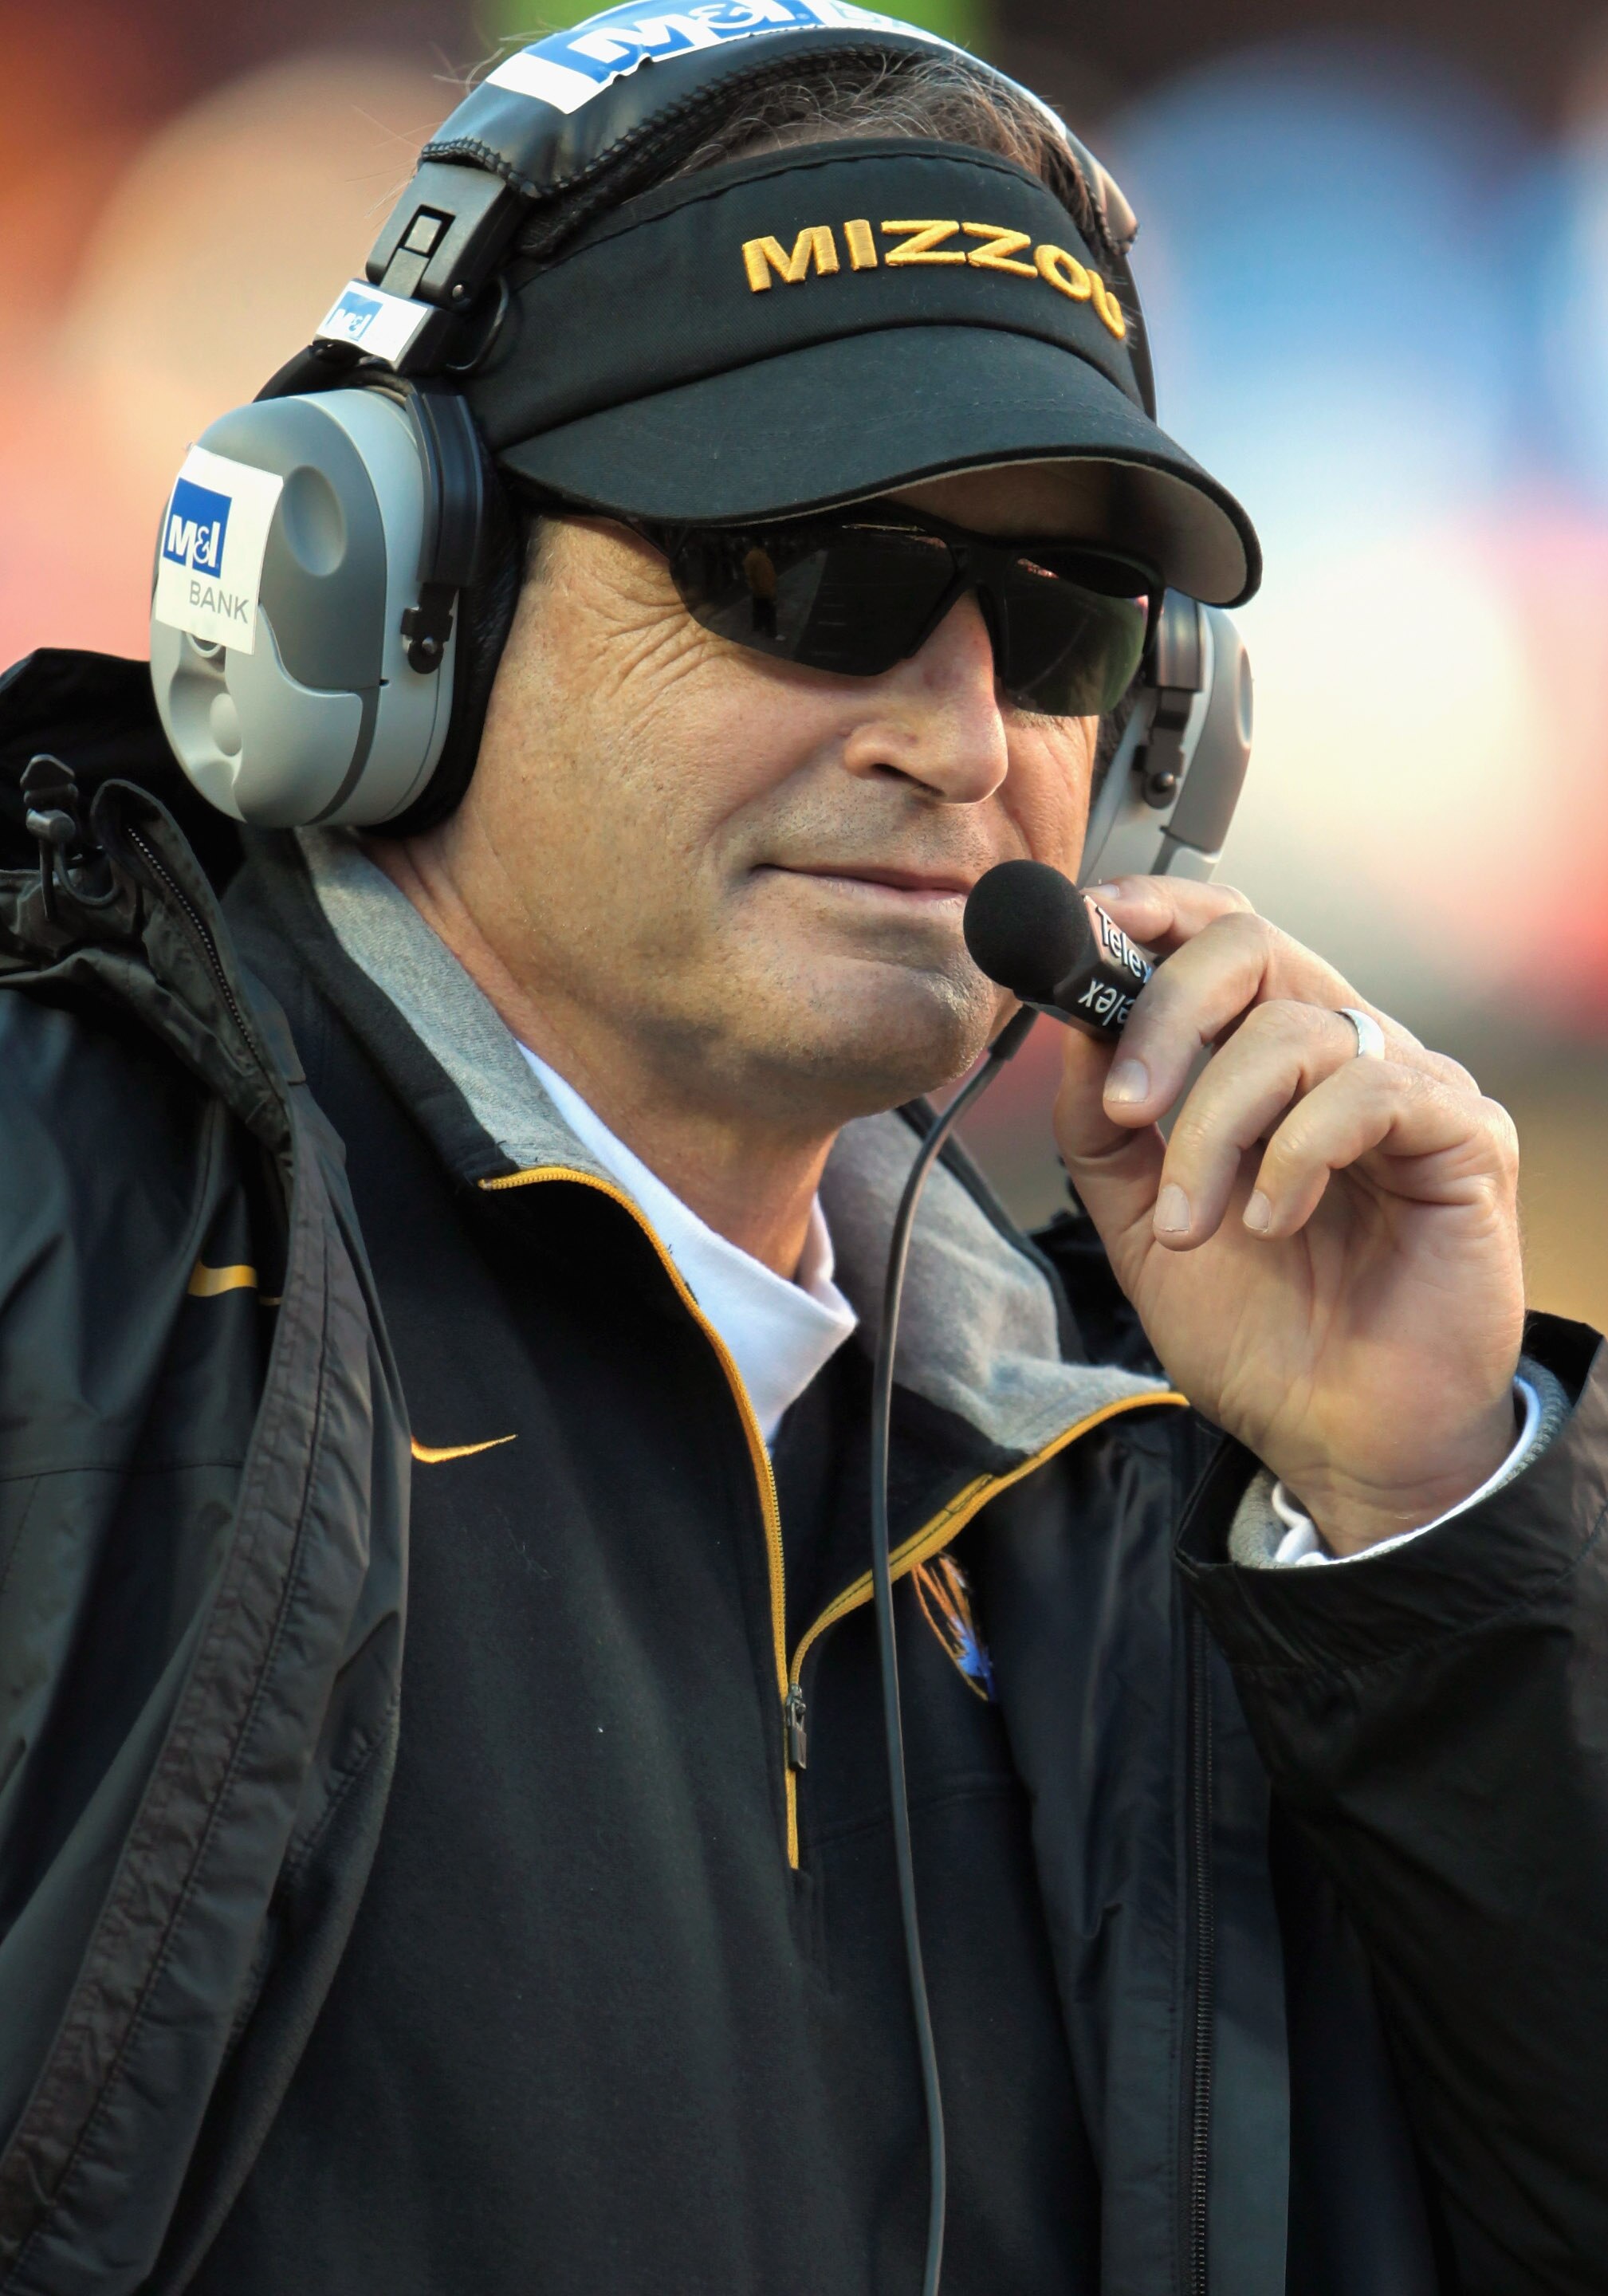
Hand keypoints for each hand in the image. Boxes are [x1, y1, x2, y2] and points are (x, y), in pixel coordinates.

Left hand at [1051, 878, 1524, 1554]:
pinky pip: (1370, 1092)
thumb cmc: (1257, 1331)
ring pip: (1294, 1030)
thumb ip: (1101, 1129)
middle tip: (1126, 1108)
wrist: (1334, 1439)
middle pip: (1251, 945)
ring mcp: (1408, 1087)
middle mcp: (1340, 1050)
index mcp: (1265, 1056)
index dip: (1149, 912)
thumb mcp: (1139, 1222)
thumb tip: (1073, 1025)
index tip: (1080, 937)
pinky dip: (1296, 1155)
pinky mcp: (1465, 1136)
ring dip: (1216, 1128)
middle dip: (1165, 1014)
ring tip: (1195, 1224)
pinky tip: (1273, 1223)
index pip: (1217, 933)